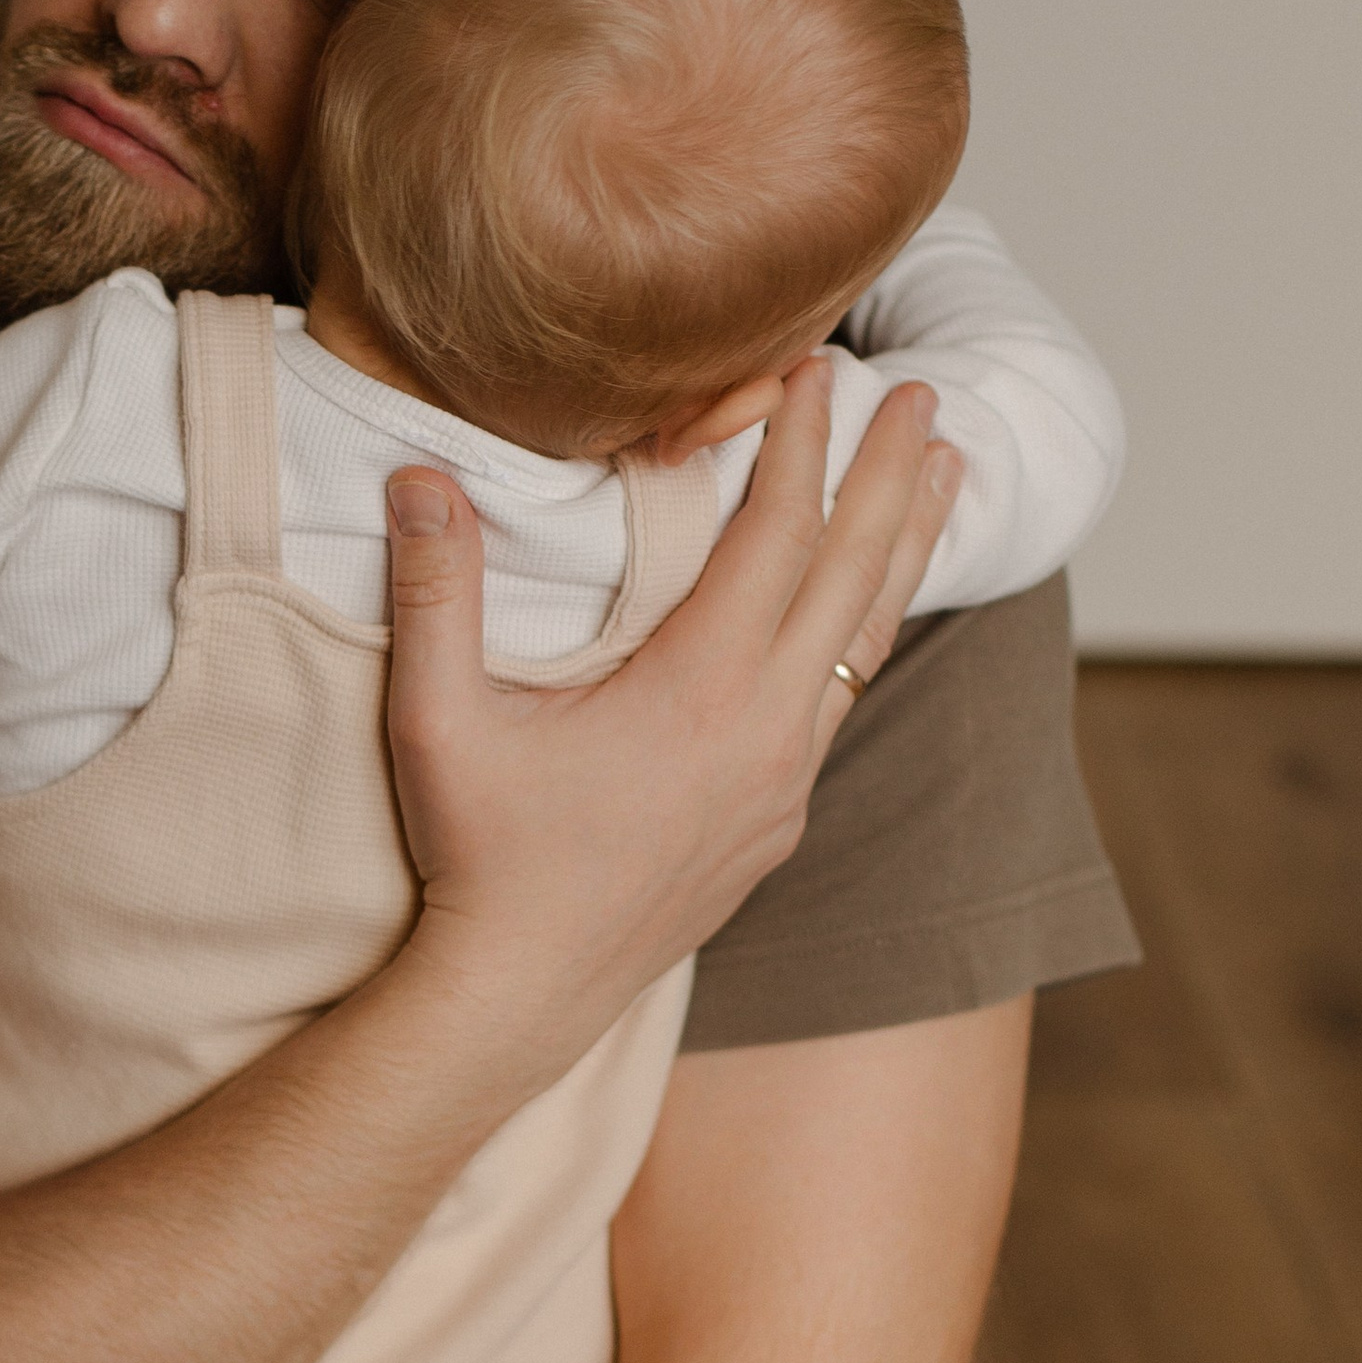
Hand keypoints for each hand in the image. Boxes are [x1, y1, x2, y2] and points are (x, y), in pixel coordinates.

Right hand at [384, 363, 958, 1075]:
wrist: (521, 995)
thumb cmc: (478, 857)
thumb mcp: (437, 721)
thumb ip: (435, 592)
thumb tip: (419, 476)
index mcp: (698, 692)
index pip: (775, 534)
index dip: (800, 444)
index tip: (815, 367)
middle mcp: (765, 734)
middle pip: (855, 575)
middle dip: (891, 475)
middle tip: (923, 396)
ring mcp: (782, 785)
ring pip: (867, 640)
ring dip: (906, 549)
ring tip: (943, 476)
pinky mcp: (777, 824)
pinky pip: (840, 703)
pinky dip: (866, 631)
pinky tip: (866, 608)